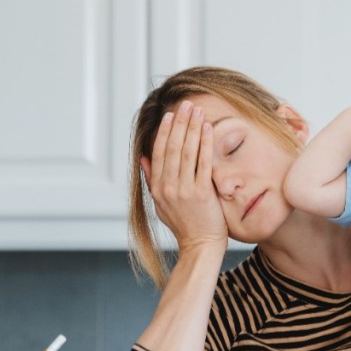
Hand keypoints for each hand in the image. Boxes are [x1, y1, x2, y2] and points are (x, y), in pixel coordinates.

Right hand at [141, 101, 227, 251]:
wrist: (200, 246)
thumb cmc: (183, 226)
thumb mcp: (161, 204)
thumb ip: (151, 180)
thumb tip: (143, 158)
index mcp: (157, 188)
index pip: (159, 153)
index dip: (165, 132)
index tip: (171, 115)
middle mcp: (168, 187)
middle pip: (172, 147)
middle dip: (180, 123)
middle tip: (186, 104)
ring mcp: (184, 190)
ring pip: (187, 151)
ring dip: (192, 128)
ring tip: (197, 110)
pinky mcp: (201, 193)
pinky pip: (203, 162)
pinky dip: (205, 143)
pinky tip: (208, 128)